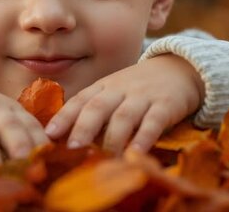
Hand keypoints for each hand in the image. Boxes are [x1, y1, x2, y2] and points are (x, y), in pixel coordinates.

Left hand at [44, 54, 204, 154]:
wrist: (179, 68)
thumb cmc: (139, 88)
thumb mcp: (114, 92)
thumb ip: (95, 110)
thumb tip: (65, 138)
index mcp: (104, 86)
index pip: (80, 100)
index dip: (64, 117)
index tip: (49, 134)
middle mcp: (120, 90)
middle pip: (98, 107)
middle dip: (83, 128)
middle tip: (72, 149)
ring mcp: (143, 96)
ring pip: (123, 117)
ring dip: (112, 139)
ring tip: (103, 159)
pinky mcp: (166, 105)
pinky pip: (153, 122)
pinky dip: (144, 138)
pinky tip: (136, 153)